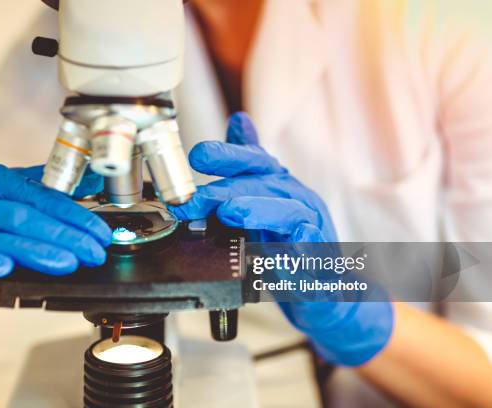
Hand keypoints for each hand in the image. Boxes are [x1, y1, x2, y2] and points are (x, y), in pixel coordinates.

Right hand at [0, 160, 110, 293]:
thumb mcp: (1, 187)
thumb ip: (43, 186)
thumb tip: (90, 182)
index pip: (40, 196)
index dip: (74, 214)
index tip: (98, 231)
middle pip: (24, 217)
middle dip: (65, 236)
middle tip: (94, 251)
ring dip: (36, 252)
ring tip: (68, 262)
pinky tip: (4, 266)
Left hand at [172, 112, 392, 365]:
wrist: (325, 288)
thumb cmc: (289, 243)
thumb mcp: (264, 201)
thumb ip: (247, 168)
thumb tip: (239, 120)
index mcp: (278, 185)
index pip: (254, 160)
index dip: (227, 154)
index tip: (198, 155)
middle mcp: (296, 199)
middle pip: (262, 184)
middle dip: (223, 190)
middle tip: (192, 201)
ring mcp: (312, 226)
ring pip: (287, 211)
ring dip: (257, 210)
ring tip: (230, 213)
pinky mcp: (320, 257)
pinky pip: (311, 249)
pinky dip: (298, 246)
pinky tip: (278, 252)